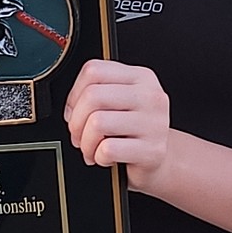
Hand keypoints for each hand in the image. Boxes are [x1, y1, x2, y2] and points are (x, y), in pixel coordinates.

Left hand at [64, 60, 169, 190]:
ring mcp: (154, 123)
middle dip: (76, 121)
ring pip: (97, 123)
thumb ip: (98, 93)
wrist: (160, 161)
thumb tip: (71, 109)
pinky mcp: (152, 150)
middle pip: (92, 96)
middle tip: (79, 135)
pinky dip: (98, 157)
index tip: (74, 110)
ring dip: (86, 142)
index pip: (94, 70)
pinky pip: (107, 149)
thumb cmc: (133, 131)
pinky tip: (107, 158)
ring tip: (92, 148)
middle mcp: (150, 95)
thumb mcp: (120, 102)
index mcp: (140, 77)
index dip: (74, 94)